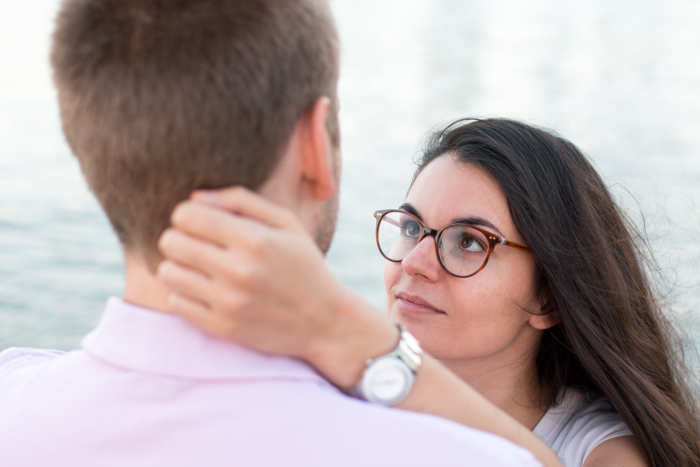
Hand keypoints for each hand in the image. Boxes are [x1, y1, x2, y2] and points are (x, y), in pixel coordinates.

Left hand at [157, 187, 396, 387]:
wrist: (325, 322)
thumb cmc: (304, 265)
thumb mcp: (287, 223)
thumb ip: (242, 201)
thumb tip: (196, 197)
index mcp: (255, 239)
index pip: (187, 215)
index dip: (187, 214)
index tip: (199, 222)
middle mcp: (239, 270)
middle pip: (171, 241)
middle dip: (178, 237)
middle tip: (195, 244)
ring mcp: (229, 301)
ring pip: (168, 272)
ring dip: (177, 266)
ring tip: (197, 267)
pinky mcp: (222, 327)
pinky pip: (176, 302)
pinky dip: (184, 293)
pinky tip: (203, 290)